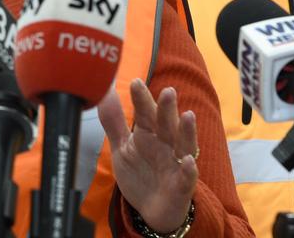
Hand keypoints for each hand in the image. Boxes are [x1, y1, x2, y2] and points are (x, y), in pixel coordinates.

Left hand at [99, 78, 197, 233]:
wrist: (151, 211)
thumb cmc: (140, 175)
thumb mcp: (122, 148)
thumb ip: (114, 122)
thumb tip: (105, 93)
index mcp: (149, 135)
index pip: (146, 113)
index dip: (142, 99)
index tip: (135, 82)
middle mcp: (165, 145)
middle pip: (166, 124)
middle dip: (167, 109)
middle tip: (168, 91)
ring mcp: (175, 165)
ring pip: (183, 145)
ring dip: (186, 131)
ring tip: (187, 116)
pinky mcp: (181, 186)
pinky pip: (187, 177)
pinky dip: (188, 169)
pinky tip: (187, 160)